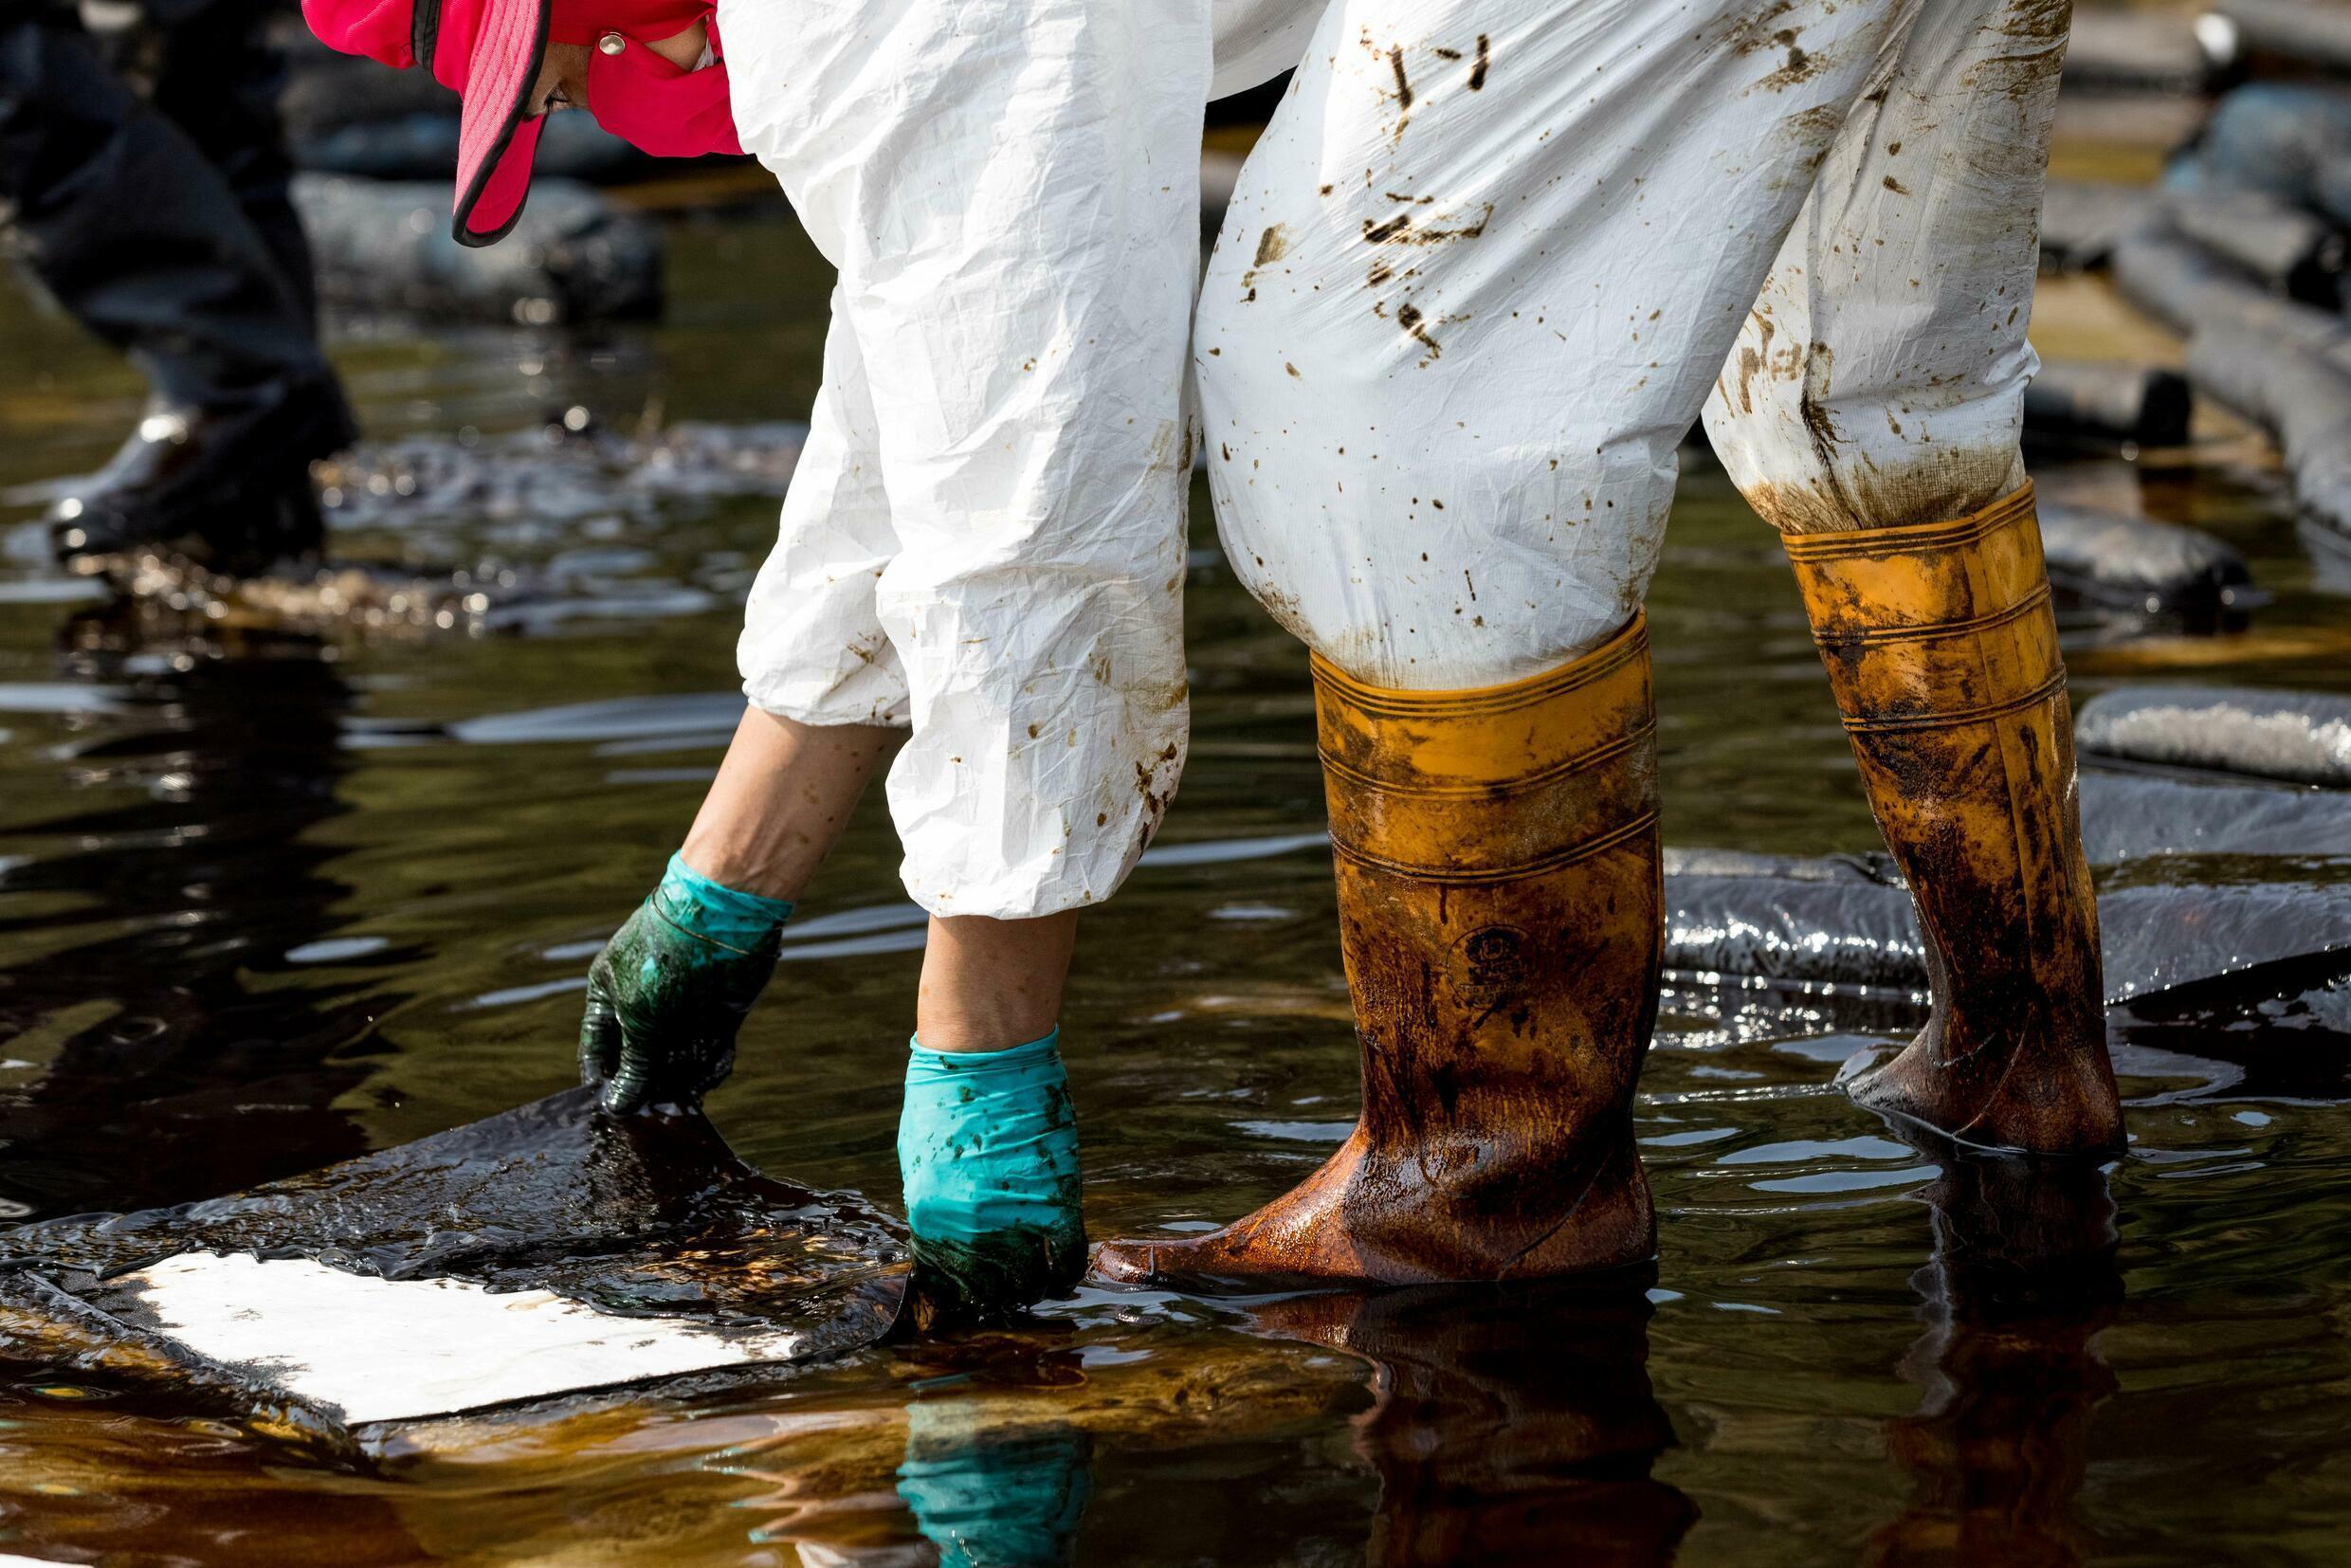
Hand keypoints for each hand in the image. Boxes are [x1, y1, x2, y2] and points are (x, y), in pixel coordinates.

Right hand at [578, 895, 778, 1114]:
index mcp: (609, 993)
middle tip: (650, 1116)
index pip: (598, 1046)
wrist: (721, 924)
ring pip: (677, 1060)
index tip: (607, 1111)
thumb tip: (617, 1106)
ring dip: (679, 1082)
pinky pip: (709, 1052)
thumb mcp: (637, 1020)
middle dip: (645, 1086)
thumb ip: (632, 1065)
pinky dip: (710, 1068)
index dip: (602, 1078)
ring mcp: (683, 1010)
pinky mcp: (717, 1016)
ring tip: (680, 1104)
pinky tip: (707, 1079)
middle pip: (641, 1059)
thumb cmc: (663, 964)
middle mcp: (645, 1004)